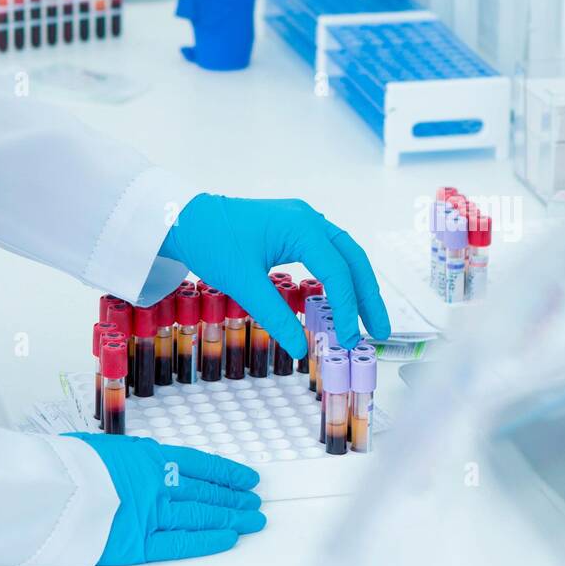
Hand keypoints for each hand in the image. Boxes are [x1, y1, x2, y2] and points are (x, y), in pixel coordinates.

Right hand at [68, 433, 264, 565]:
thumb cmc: (65, 464)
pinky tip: (227, 539)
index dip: (226, 473)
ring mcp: (151, 514)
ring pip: (201, 516)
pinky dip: (207, 541)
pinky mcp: (138, 544)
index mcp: (149, 456)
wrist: (45, 489)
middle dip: (234, 498)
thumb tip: (134, 460)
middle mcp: (157, 484)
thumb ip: (127, 457)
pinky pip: (181, 544)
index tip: (245, 478)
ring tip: (251, 520)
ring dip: (231, 518)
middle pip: (206, 492)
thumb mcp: (102, 445)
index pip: (201, 464)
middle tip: (254, 503)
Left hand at [160, 194, 390, 357]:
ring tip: (367, 319)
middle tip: (380, 330)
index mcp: (301, 226)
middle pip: (352, 258)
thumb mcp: (244, 283)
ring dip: (357, 286)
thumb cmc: (211, 241)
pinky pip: (326, 252)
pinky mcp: (292, 228)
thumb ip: (275, 316)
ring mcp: (302, 221)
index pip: (338, 271)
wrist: (184, 216)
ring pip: (343, 254)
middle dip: (368, 295)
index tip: (349, 337)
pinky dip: (338, 277)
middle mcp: (308, 219)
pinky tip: (340, 299)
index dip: (348, 307)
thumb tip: (301, 348)